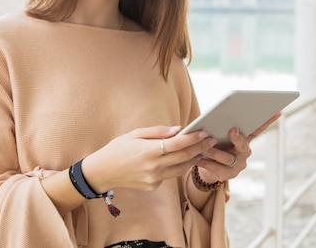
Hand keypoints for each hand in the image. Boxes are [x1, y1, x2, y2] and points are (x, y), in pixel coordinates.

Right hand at [82, 125, 217, 192]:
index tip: (205, 132)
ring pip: (180, 169)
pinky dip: (178, 166)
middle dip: (200, 148)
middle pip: (183, 157)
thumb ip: (158, 132)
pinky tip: (185, 158)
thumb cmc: (118, 149)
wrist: (102, 172)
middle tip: (212, 140)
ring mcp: (153, 179)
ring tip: (204, 149)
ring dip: (194, 159)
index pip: (177, 144)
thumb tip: (179, 130)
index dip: (193, 138)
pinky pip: (170, 175)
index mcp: (148, 152)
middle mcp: (153, 167)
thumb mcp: (135, 134)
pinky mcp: (153, 186)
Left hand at [195, 112, 281, 182]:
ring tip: (204, 148)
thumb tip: (216, 116)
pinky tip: (198, 159)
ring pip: (226, 158)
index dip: (268, 121)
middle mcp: (245, 152)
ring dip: (214, 152)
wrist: (208, 167)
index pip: (258, 129)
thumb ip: (221, 126)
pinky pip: (217, 169)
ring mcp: (238, 165)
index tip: (274, 113)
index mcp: (245, 140)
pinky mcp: (228, 176)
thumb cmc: (215, 145)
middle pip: (243, 145)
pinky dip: (206, 163)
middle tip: (232, 130)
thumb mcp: (219, 134)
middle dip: (237, 138)